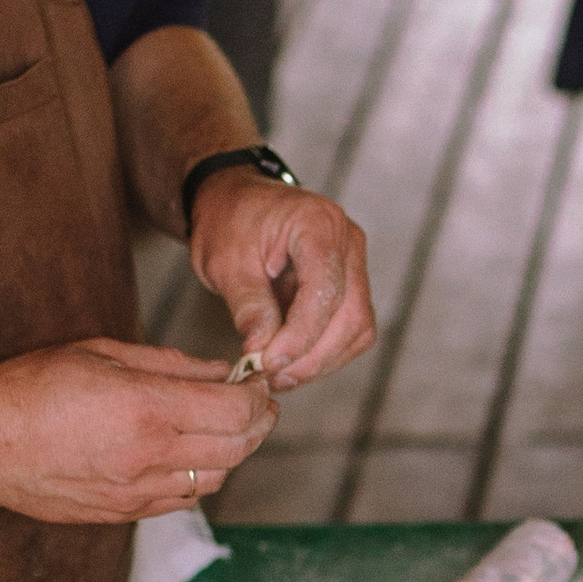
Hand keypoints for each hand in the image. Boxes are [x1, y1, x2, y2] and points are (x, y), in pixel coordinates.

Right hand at [0, 333, 275, 520]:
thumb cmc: (28, 388)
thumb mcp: (100, 353)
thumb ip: (168, 364)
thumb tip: (218, 370)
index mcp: (145, 409)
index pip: (236, 408)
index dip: (258, 393)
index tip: (256, 380)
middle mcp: (147, 457)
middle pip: (237, 448)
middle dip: (257, 422)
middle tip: (255, 402)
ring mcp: (136, 493)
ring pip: (215, 479)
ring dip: (230, 453)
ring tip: (222, 426)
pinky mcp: (122, 514)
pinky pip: (181, 500)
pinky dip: (197, 477)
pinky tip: (186, 454)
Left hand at [189, 176, 374, 390]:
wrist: (235, 203)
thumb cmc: (228, 221)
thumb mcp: (225, 263)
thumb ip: (248, 307)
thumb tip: (261, 353)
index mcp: (317, 223)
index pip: (324, 290)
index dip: (300, 335)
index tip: (269, 363)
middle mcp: (347, 241)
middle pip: (350, 315)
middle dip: (312, 356)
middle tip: (273, 377)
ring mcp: (354, 262)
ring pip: (357, 328)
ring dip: (321, 360)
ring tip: (280, 376)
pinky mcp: (350, 284)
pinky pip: (351, 329)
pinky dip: (325, 353)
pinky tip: (293, 363)